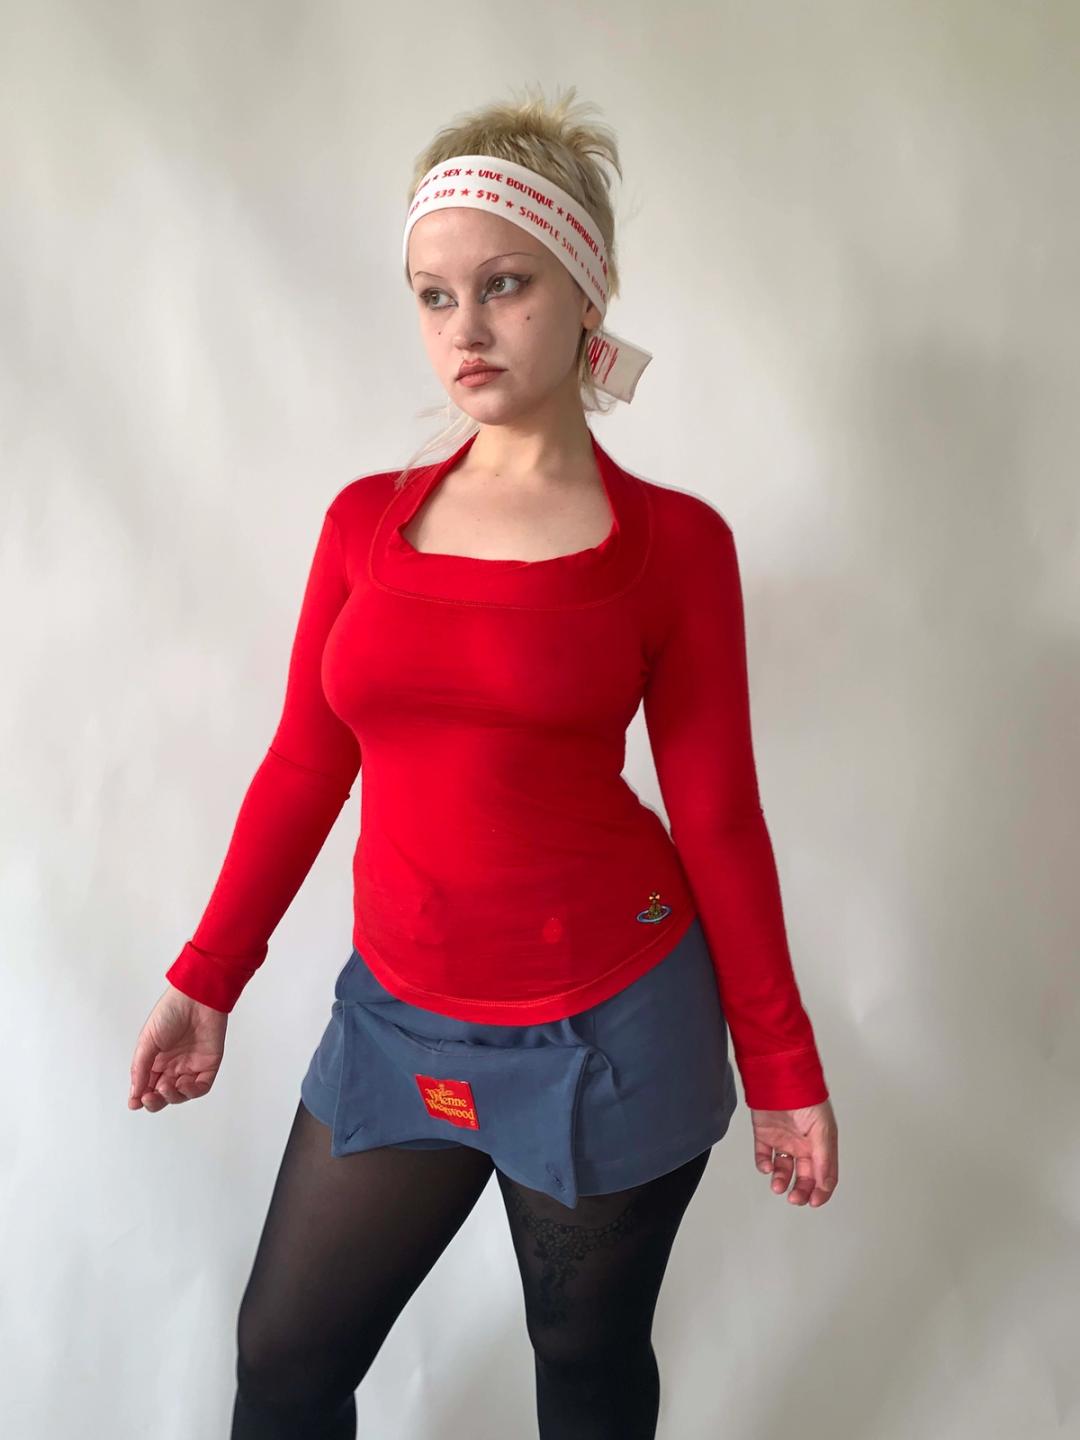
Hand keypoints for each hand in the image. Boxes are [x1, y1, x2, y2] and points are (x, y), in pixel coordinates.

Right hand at [128, 985, 227, 1110]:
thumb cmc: (171, 1012)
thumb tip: (135, 1095)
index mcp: (157, 1059)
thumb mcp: (147, 1040)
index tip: (135, 1103)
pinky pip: (201, 1087)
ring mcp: (191, 1065)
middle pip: (163, 1094)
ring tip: (165, 1086)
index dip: (141, 1097)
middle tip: (149, 1098)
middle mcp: (173, 1065)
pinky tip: (183, 1084)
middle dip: (155, 1101)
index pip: (147, 1085)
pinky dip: (191, 1091)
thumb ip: (141, 1068)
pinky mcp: (208, 1064)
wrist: (197, 997)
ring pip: (181, 1094)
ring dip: (172, 1097)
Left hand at [751, 1097, 837, 1206]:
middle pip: (804, 1176)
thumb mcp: (822, 1131)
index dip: (821, 1190)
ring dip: (781, 1180)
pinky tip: (766, 1165)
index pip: (824, 1174)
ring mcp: (784, 1140)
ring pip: (783, 1169)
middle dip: (800, 1190)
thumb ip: (824, 1159)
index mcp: (821, 1144)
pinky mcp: (765, 1134)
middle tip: (794, 1198)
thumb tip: (824, 1185)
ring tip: (777, 1185)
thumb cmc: (806, 1098)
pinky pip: (764, 1155)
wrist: (779, 1077)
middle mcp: (803, 1144)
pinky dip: (763, 1164)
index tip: (813, 1201)